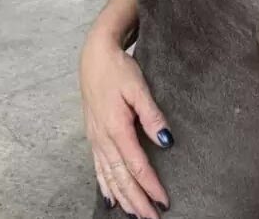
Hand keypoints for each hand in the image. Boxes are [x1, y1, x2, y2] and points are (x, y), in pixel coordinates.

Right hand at [80, 28, 170, 217]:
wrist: (94, 56)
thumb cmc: (118, 69)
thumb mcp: (138, 87)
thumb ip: (152, 115)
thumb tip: (166, 140)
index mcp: (116, 128)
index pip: (136, 165)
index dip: (151, 186)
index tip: (164, 201)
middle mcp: (103, 138)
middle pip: (121, 178)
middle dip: (137, 201)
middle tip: (153, 218)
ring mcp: (95, 139)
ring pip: (108, 177)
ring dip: (122, 198)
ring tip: (135, 215)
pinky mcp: (93, 135)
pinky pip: (97, 168)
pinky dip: (105, 186)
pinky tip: (110, 198)